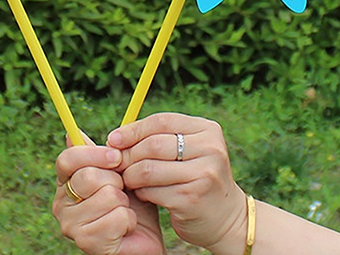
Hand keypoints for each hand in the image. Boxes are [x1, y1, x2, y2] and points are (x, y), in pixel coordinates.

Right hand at [52, 136, 165, 254]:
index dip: (93, 154)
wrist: (142, 236)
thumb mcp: (115, 171)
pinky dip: (129, 219)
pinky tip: (126, 227)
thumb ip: (96, 154)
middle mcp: (61, 204)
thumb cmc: (128, 200)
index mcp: (65, 182)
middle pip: (88, 176)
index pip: (67, 159)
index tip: (116, 157)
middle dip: (115, 181)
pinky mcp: (87, 243)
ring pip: (107, 196)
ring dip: (124, 202)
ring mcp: (71, 225)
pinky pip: (117, 218)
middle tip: (121, 191)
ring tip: (123, 209)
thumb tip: (71, 134)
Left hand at [108, 113, 246, 254]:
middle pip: (153, 144)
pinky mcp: (192, 199)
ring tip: (129, 179)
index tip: (113, 139)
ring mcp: (203, 174)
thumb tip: (117, 138)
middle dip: (129, 154)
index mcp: (207, 130)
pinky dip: (141, 193)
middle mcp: (209, 149)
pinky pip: (153, 191)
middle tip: (117, 163)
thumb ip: (160, 138)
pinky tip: (143, 194)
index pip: (162, 121)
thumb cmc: (196, 178)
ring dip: (131, 175)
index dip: (134, 129)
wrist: (226, 218)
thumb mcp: (188, 151)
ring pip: (149, 169)